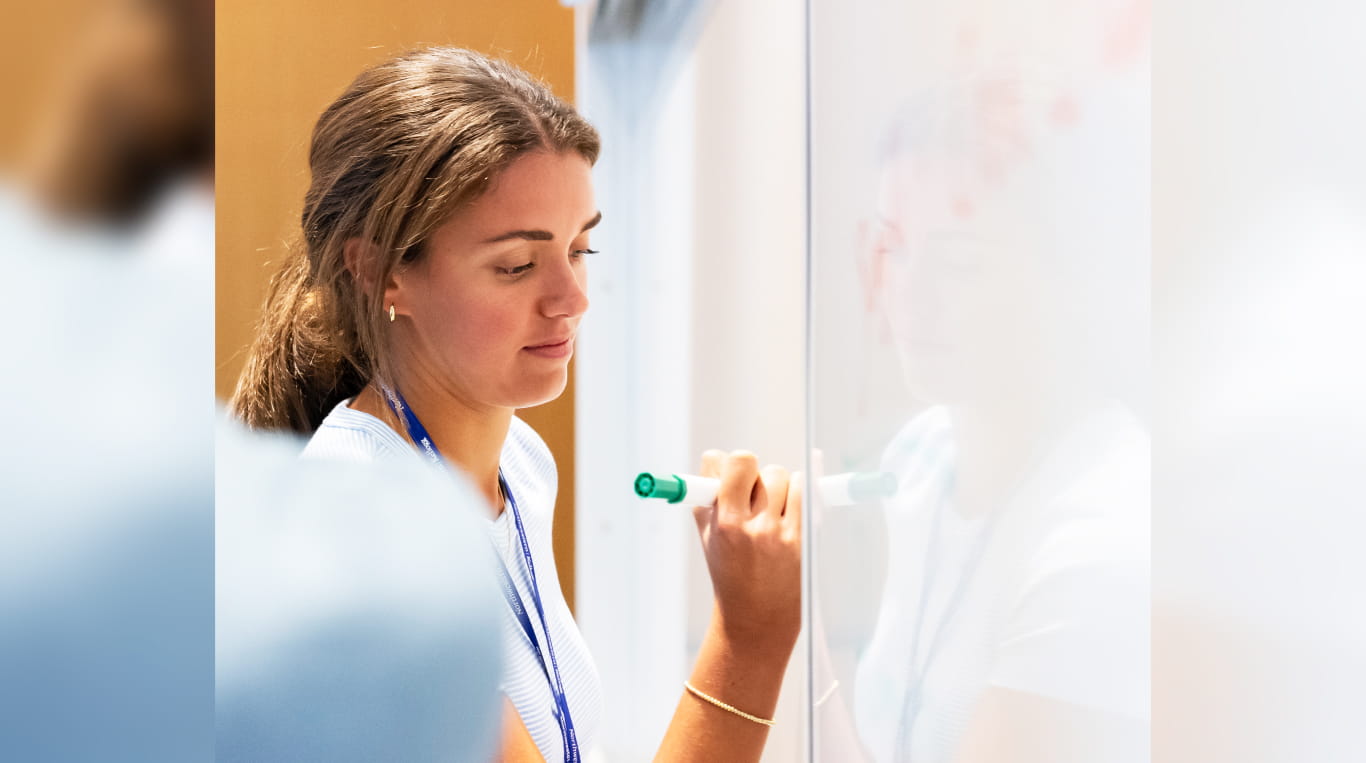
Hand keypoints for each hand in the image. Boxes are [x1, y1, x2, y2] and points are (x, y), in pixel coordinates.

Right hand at [691, 450, 802, 648]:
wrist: (758, 619)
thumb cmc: (730, 572)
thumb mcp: (708, 536)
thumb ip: (708, 496)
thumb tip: (718, 460)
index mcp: (723, 524)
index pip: (728, 461)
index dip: (730, 465)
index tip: (733, 478)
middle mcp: (752, 527)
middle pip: (760, 467)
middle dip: (757, 479)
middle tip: (754, 501)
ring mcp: (781, 534)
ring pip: (786, 477)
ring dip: (780, 488)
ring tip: (773, 513)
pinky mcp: (804, 540)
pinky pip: (806, 492)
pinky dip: (799, 495)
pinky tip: (791, 514)